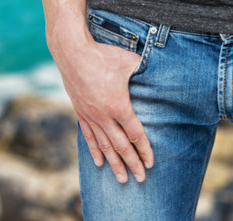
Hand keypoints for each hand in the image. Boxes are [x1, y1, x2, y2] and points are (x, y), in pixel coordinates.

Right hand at [50, 32, 153, 183]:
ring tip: (122, 179)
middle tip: (141, 178)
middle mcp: (104, 116)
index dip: (144, 149)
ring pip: (104, 146)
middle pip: (121, 146)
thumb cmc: (103, 55)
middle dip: (132, 163)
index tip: (151, 162)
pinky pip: (88, 137)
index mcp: (119, 106)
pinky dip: (95, 151)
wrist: (72, 52)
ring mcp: (90, 116)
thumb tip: (160, 67)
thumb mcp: (130, 61)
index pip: (135, 134)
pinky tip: (99, 162)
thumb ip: (145, 69)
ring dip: (114, 163)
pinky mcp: (80, 112)